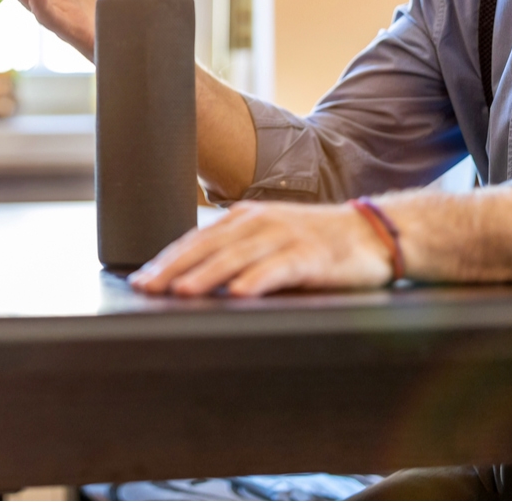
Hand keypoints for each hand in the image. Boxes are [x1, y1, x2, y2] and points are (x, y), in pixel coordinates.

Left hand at [127, 201, 393, 296]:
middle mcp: (260, 222)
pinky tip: (239, 294)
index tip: (140, 279)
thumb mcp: (270, 238)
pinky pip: (279, 269)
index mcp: (245, 217)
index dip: (166, 260)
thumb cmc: (316, 241)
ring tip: (181, 291)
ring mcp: (285, 236)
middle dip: (174, 269)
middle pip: (208, 247)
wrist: (371, 233)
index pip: (196, 239)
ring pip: (237, 257)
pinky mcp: (311, 256)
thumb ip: (237, 251)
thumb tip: (192, 277)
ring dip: (207, 275)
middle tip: (147, 288)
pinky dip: (257, 280)